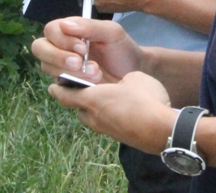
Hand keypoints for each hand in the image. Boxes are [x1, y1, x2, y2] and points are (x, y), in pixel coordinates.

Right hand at [31, 17, 144, 84]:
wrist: (134, 73)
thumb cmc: (122, 48)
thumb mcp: (111, 32)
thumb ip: (90, 26)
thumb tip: (64, 24)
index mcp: (70, 30)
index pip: (51, 30)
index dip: (62, 39)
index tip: (83, 48)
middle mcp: (61, 47)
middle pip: (40, 48)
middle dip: (58, 56)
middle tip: (79, 63)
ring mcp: (61, 67)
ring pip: (47, 67)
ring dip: (70, 72)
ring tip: (95, 74)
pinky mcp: (65, 85)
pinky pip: (56, 86)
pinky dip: (72, 85)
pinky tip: (91, 85)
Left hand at [48, 71, 177, 153]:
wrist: (162, 129)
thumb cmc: (145, 98)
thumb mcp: (133, 78)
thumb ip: (120, 80)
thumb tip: (121, 87)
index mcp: (92, 99)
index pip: (65, 95)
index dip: (58, 89)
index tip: (53, 86)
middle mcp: (93, 117)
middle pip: (78, 108)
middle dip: (78, 99)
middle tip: (84, 88)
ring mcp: (105, 130)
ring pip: (91, 118)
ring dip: (93, 109)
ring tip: (103, 99)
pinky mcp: (117, 137)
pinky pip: (105, 124)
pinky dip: (107, 116)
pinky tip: (120, 110)